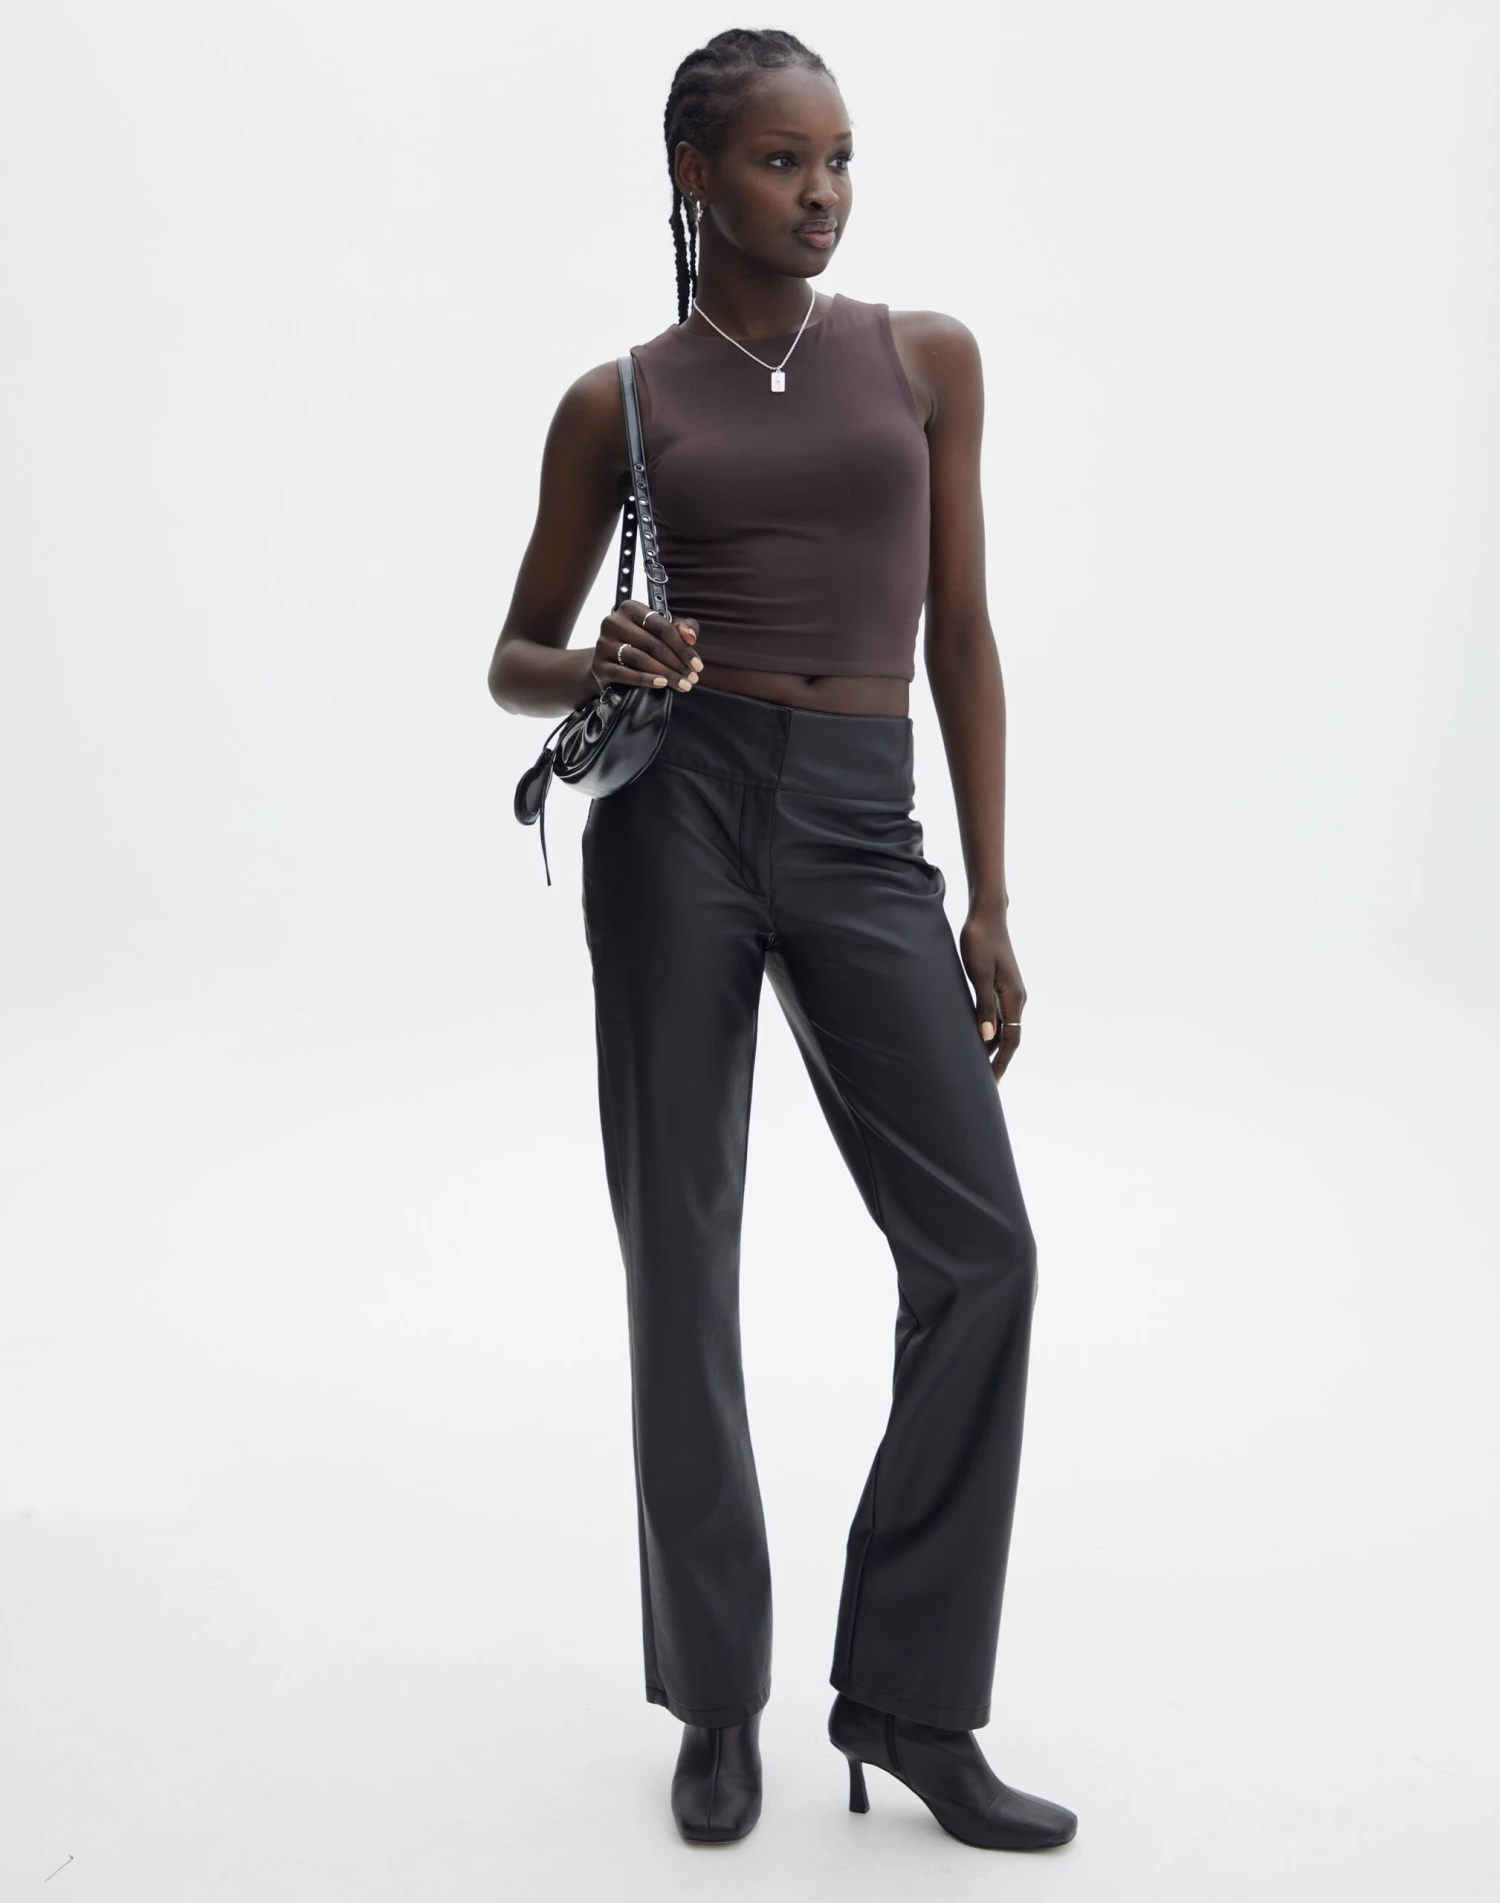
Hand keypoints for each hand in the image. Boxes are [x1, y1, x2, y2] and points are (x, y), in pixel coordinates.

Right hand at [592, 601, 702, 693]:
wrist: (608, 663)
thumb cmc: (640, 643)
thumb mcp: (662, 631)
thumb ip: (682, 628)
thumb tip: (690, 636)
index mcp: (630, 608)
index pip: (663, 627)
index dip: (683, 648)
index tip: (698, 665)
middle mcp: (613, 622)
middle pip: (653, 645)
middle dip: (677, 664)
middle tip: (692, 679)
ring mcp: (604, 643)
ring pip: (640, 659)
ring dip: (666, 674)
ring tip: (682, 684)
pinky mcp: (599, 665)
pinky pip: (625, 674)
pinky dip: (645, 680)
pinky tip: (661, 684)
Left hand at [958, 900, 1025, 1080]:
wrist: (987, 915)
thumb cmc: (980, 941)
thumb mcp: (979, 973)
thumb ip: (984, 1005)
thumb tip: (987, 1037)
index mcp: (1014, 998)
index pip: (1011, 1040)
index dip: (1001, 1063)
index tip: (991, 1083)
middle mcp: (1016, 998)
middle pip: (1009, 1038)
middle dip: (997, 1061)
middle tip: (982, 1084)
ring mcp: (1010, 992)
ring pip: (1003, 1028)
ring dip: (991, 1047)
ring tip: (975, 1067)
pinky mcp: (1000, 986)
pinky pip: (998, 1016)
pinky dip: (988, 1031)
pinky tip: (975, 1038)